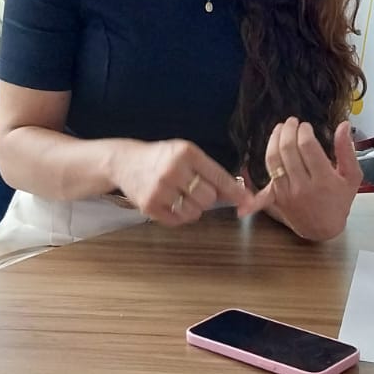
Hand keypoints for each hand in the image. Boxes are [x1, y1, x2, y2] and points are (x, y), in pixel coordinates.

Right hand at [108, 138, 262, 227]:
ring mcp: (160, 189)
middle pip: (208, 198)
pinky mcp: (149, 205)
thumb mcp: (184, 154)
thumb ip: (209, 171)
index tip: (248, 201)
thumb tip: (237, 192)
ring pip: (194, 212)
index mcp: (186, 153)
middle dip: (207, 198)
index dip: (235, 191)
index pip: (218, 176)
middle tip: (195, 191)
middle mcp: (173, 170)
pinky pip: (177, 220)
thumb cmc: (161, 158)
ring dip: (193, 209)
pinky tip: (171, 203)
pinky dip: (179, 216)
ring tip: (181, 197)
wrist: (124, 162)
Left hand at [252, 118, 360, 241]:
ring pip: (273, 160)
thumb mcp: (352, 177)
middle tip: (292, 122)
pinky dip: (259, 166)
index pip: (308, 147)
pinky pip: (265, 176)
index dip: (304, 131)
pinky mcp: (276, 197)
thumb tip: (344, 125)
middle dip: (288, 131)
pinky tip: (258, 154)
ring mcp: (287, 192)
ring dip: (274, 140)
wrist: (324, 229)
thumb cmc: (340, 200)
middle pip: (288, 150)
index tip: (305, 126)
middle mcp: (303, 186)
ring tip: (280, 129)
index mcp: (324, 180)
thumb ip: (347, 150)